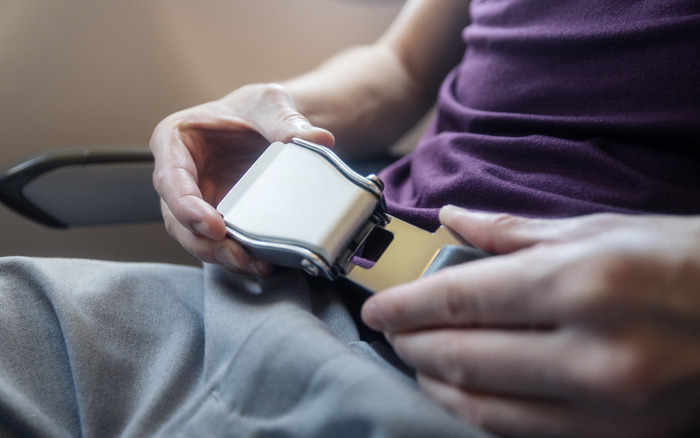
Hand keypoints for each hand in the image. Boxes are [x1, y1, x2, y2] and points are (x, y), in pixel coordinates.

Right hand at [150, 83, 333, 274]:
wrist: (268, 126)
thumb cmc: (254, 109)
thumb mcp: (269, 103)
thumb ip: (286, 121)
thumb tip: (318, 140)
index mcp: (174, 140)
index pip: (171, 178)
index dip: (187, 206)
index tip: (214, 226)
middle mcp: (178, 176)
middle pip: (178, 218)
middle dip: (205, 242)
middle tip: (237, 254)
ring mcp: (196, 202)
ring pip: (196, 238)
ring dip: (222, 255)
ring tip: (255, 264)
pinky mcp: (216, 220)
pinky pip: (220, 243)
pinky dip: (239, 255)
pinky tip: (263, 262)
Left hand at [362, 206, 699, 437]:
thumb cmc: (683, 260)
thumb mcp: (599, 230)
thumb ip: (511, 231)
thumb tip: (449, 218)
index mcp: (579, 283)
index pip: (461, 299)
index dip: (406, 305)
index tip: (377, 309)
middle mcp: (590, 352)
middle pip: (462, 355)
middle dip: (413, 344)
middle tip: (391, 333)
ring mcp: (604, 407)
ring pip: (483, 407)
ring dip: (436, 384)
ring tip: (417, 361)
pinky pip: (521, 433)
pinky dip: (479, 413)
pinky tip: (462, 392)